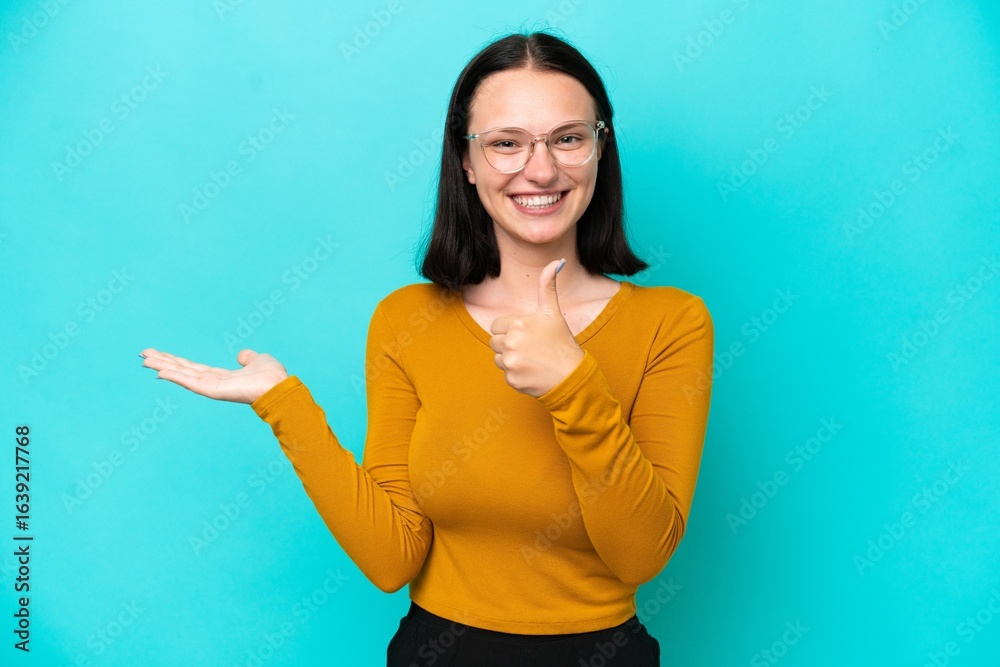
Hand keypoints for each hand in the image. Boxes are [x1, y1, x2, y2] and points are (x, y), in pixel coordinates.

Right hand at [139, 348, 288, 404]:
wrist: (279, 386)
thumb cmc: (272, 376)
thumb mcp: (258, 360)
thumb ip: (248, 358)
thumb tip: (242, 355)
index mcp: (221, 376)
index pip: (193, 368)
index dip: (176, 361)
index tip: (159, 353)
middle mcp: (213, 382)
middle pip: (183, 370)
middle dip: (163, 362)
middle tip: (143, 354)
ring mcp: (211, 387)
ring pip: (182, 375)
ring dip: (163, 367)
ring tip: (145, 360)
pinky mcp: (213, 390)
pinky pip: (191, 382)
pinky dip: (175, 376)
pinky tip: (160, 371)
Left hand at [489, 258, 585, 397]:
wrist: (571, 375)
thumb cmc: (561, 342)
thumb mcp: (553, 312)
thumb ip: (548, 286)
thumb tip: (556, 261)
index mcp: (518, 324)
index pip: (497, 326)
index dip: (511, 330)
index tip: (528, 335)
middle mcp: (511, 342)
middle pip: (495, 342)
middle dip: (509, 344)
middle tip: (531, 348)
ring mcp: (510, 362)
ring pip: (498, 358)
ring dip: (511, 359)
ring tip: (531, 360)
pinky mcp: (511, 379)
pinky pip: (505, 373)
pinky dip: (516, 374)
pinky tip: (531, 372)